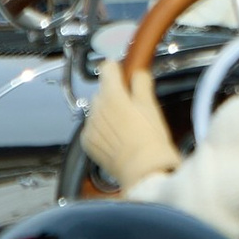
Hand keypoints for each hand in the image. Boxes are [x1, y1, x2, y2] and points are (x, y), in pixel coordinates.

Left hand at [82, 66, 178, 191]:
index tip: (125, 76)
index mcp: (112, 94)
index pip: (107, 67)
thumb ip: (141, 83)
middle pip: (102, 90)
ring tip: (125, 126)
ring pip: (97, 109)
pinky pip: (92, 127)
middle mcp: (96, 107)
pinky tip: (117, 138)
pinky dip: (102, 130)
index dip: (118, 70)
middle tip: (132, 107)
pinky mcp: (87, 141)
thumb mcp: (151, 105)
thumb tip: (137, 72)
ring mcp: (89, 125)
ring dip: (107, 112)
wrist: (143, 170)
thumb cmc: (150, 140)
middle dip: (114, 94)